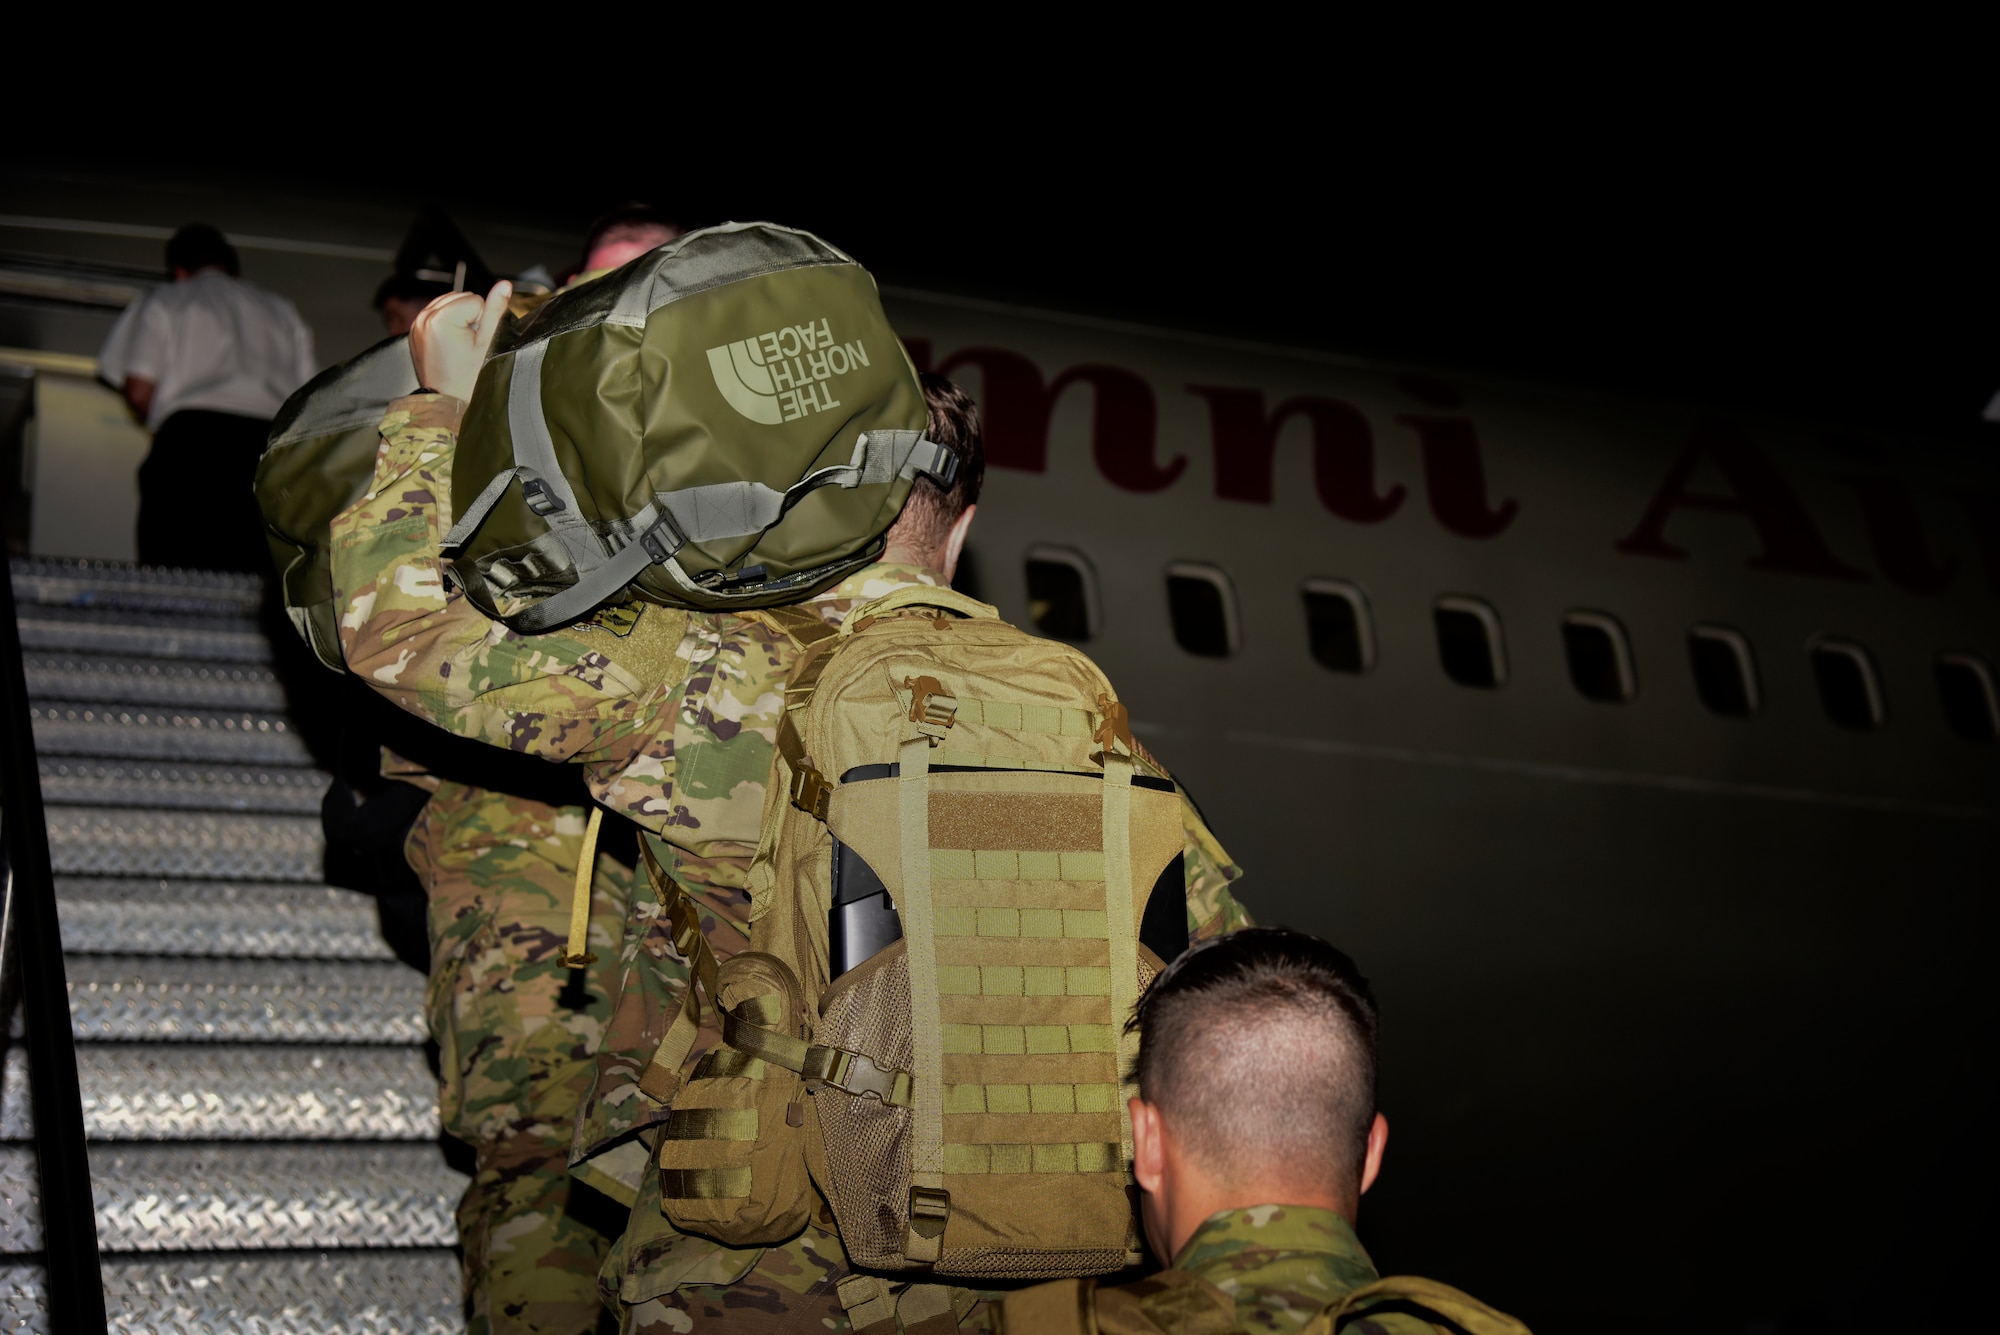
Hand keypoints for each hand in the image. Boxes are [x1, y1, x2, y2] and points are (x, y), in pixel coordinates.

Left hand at [409, 281, 511, 402]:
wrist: (447, 402)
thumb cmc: (468, 379)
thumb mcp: (488, 343)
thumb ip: (496, 310)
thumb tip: (505, 284)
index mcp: (440, 319)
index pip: (475, 300)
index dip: (482, 321)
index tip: (475, 343)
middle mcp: (424, 318)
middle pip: (460, 297)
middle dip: (469, 317)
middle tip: (467, 345)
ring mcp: (416, 324)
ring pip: (449, 303)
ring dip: (458, 318)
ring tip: (459, 345)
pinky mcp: (414, 331)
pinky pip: (436, 313)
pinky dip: (445, 323)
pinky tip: (450, 343)